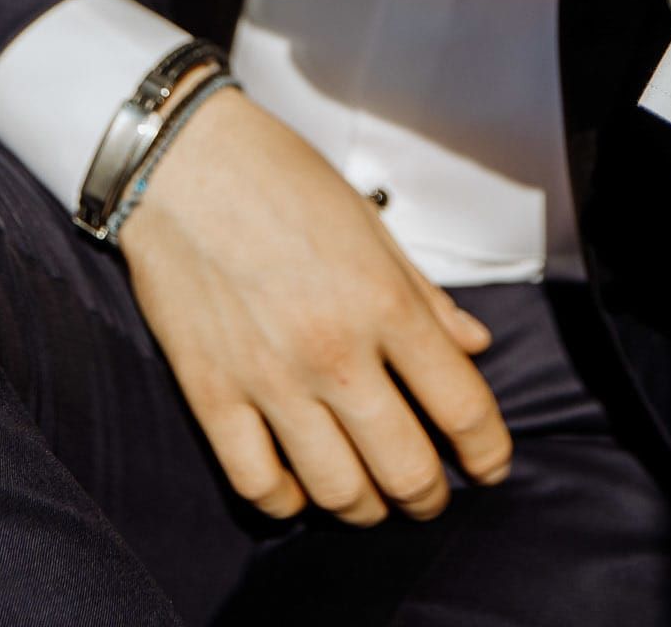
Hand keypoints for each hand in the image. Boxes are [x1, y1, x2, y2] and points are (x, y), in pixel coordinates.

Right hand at [119, 83, 512, 526]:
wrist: (181, 161)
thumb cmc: (279, 177)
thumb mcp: (369, 222)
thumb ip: (424, 293)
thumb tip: (473, 345)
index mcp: (383, 302)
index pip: (462, 406)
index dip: (488, 452)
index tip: (490, 466)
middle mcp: (333, 351)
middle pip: (406, 469)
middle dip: (430, 496)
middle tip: (430, 494)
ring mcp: (270, 380)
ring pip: (338, 492)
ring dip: (366, 509)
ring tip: (370, 500)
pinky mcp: (212, 395)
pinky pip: (257, 484)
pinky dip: (287, 502)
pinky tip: (298, 488)